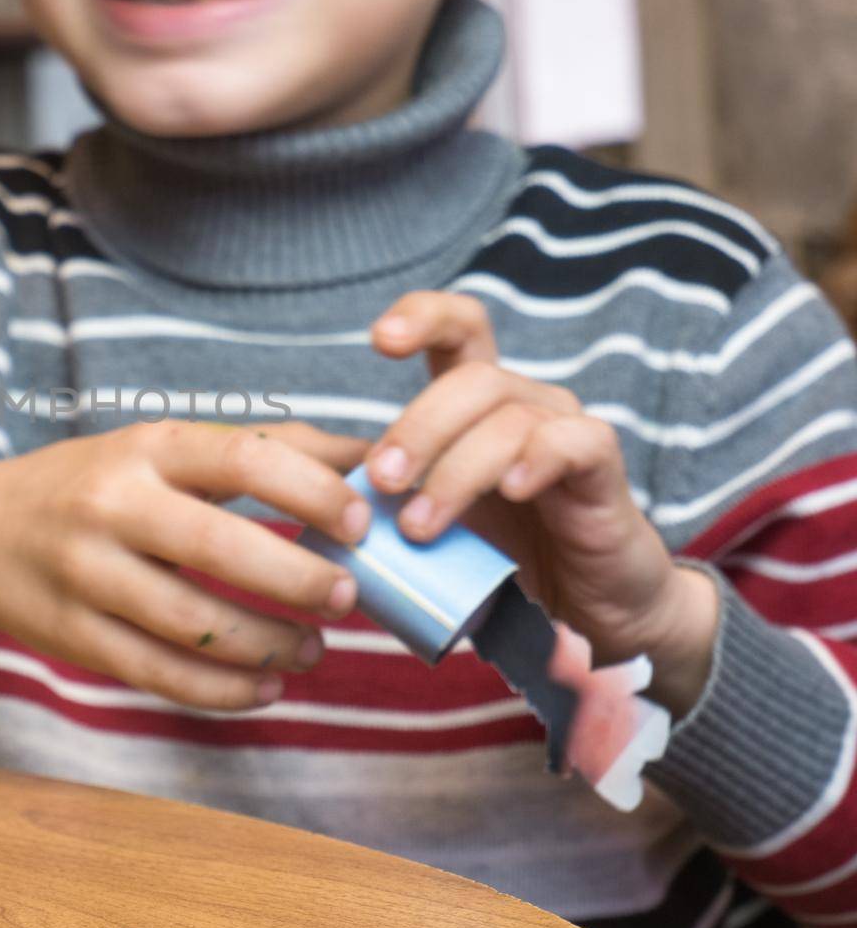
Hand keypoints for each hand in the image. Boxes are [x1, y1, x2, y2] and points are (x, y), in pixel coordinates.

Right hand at [0, 420, 372, 710]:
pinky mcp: (75, 636)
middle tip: (348, 598)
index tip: (362, 524)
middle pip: (218, 546)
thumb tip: (373, 456)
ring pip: (192, 623)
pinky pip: (160, 673)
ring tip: (314, 649)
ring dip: (268, 644)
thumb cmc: (103, 485)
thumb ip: (268, 450)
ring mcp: (87, 573)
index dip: (313, 491)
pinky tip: (267, 686)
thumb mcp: (169, 449)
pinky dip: (224, 690)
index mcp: (148, 447)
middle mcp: (112, 504)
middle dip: (297, 579)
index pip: (243, 457)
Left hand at [366, 292, 718, 713]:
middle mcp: (525, 403)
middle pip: (471, 379)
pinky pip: (573, 442)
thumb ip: (388, 505)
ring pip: (510, 418)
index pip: (459, 328)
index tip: (379, 339)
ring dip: (456, 471)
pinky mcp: (602, 471)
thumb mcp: (431, 525)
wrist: (584, 610)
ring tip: (421, 527)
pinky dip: (536, 460)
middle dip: (417, 428)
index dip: (423, 317)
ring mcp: (566, 431)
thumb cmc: (501, 559)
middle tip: (383, 484)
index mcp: (479, 404)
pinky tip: (511, 490)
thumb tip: (323, 507)